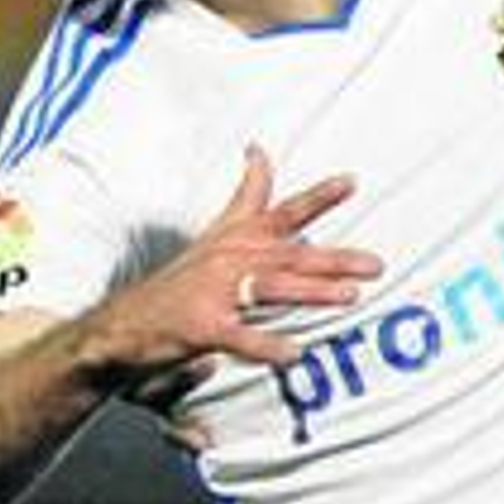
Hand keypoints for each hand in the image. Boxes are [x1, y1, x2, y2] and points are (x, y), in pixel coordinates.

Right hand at [97, 143, 382, 392]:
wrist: (127, 322)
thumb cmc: (182, 278)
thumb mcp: (217, 231)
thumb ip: (247, 195)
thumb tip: (260, 150)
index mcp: (239, 237)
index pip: (284, 210)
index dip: (319, 196)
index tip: (352, 181)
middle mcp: (231, 257)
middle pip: (292, 253)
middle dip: (337, 258)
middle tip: (376, 264)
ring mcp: (216, 290)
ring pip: (274, 288)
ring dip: (314, 293)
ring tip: (349, 297)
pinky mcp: (202, 325)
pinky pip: (240, 335)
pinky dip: (266, 345)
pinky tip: (293, 353)